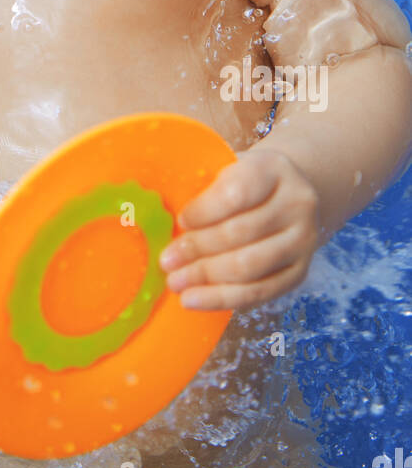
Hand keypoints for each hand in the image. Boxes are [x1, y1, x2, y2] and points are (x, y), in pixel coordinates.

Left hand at [158, 146, 320, 309]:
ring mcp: (304, 240)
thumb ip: (203, 186)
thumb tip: (163, 217)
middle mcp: (297, 204)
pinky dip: (222, 299)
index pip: (237, 193)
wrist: (291, 194)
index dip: (204, 210)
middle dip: (197, 249)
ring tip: (175, 282)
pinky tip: (194, 299)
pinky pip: (259, 292)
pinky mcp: (300, 272)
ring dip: (206, 277)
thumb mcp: (229, 167)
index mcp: (274, 169)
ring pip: (249, 267)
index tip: (179, 221)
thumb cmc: (245, 181)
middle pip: (241, 233)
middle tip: (166, 260)